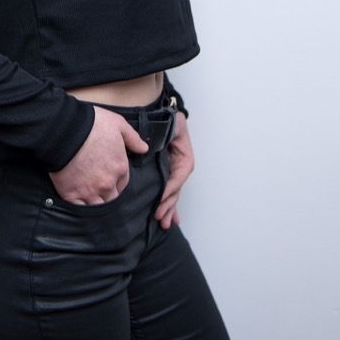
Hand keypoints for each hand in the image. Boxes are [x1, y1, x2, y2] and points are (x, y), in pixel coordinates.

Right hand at [49, 105, 148, 204]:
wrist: (65, 130)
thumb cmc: (92, 124)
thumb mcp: (118, 125)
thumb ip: (133, 138)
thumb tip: (144, 149)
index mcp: (120, 168)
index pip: (124, 183)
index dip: (117, 180)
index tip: (110, 176)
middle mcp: (108, 183)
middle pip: (113, 198)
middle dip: (109, 194)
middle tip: (100, 188)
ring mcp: (90, 191)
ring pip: (99, 207)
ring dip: (97, 203)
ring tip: (90, 198)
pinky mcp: (72, 195)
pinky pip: (80, 209)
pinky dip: (81, 208)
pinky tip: (79, 204)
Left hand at [154, 111, 193, 229]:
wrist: (165, 116)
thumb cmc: (170, 120)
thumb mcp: (173, 127)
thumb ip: (169, 136)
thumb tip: (154, 151)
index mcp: (184, 158)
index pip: (178, 177)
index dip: (170, 188)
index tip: (160, 198)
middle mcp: (180, 168)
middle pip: (175, 190)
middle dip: (168, 205)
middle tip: (159, 217)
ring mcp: (173, 172)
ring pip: (172, 194)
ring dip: (168, 209)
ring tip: (163, 223)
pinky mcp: (165, 173)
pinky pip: (167, 190)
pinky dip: (167, 204)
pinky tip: (168, 218)